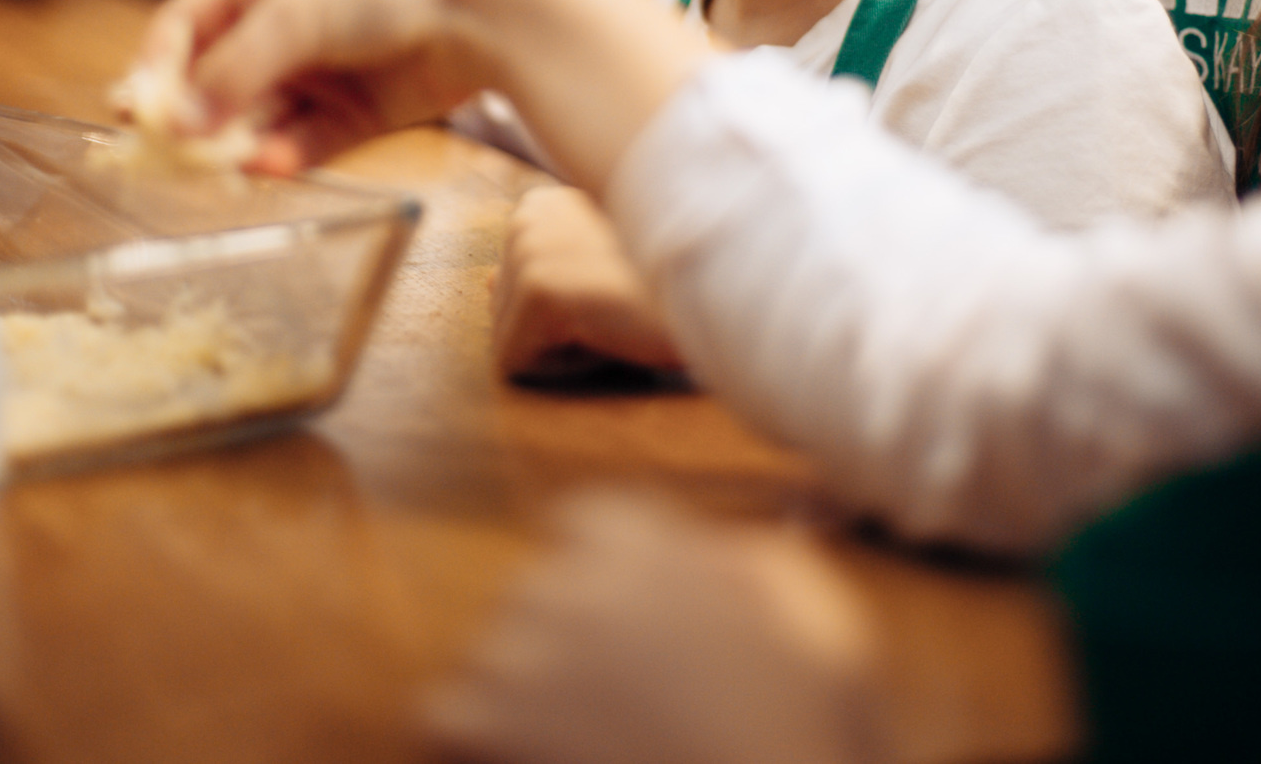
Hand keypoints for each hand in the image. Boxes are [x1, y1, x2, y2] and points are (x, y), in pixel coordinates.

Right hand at [128, 0, 510, 171]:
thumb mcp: (297, 10)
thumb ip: (235, 68)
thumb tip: (175, 123)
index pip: (186, 27)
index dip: (157, 68)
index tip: (132, 112)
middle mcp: (287, 26)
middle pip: (218, 82)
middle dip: (192, 119)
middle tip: (164, 158)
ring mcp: (324, 71)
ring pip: (259, 119)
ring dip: (237, 143)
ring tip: (221, 167)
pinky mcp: (360, 113)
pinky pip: (306, 142)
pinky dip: (285, 156)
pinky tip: (268, 167)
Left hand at [428, 492, 885, 763]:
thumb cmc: (807, 733)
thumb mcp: (814, 621)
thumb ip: (752, 568)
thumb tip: (718, 554)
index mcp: (650, 545)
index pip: (588, 519)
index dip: (605, 565)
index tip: (623, 609)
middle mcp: (573, 584)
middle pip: (536, 592)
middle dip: (565, 640)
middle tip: (613, 701)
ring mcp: (521, 657)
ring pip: (488, 656)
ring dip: (520, 695)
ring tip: (579, 745)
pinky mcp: (485, 726)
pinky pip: (446, 718)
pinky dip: (475, 745)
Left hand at [492, 185, 684, 379]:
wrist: (727, 289)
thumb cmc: (673, 285)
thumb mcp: (599, 270)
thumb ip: (542, 268)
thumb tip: (485, 283)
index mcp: (542, 204)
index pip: (512, 291)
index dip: (563, 311)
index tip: (613, 292)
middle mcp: (528, 215)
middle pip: (503, 315)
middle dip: (557, 330)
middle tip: (618, 307)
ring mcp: (530, 249)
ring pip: (510, 342)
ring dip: (563, 348)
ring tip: (616, 317)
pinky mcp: (538, 289)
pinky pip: (517, 364)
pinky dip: (563, 369)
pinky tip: (609, 335)